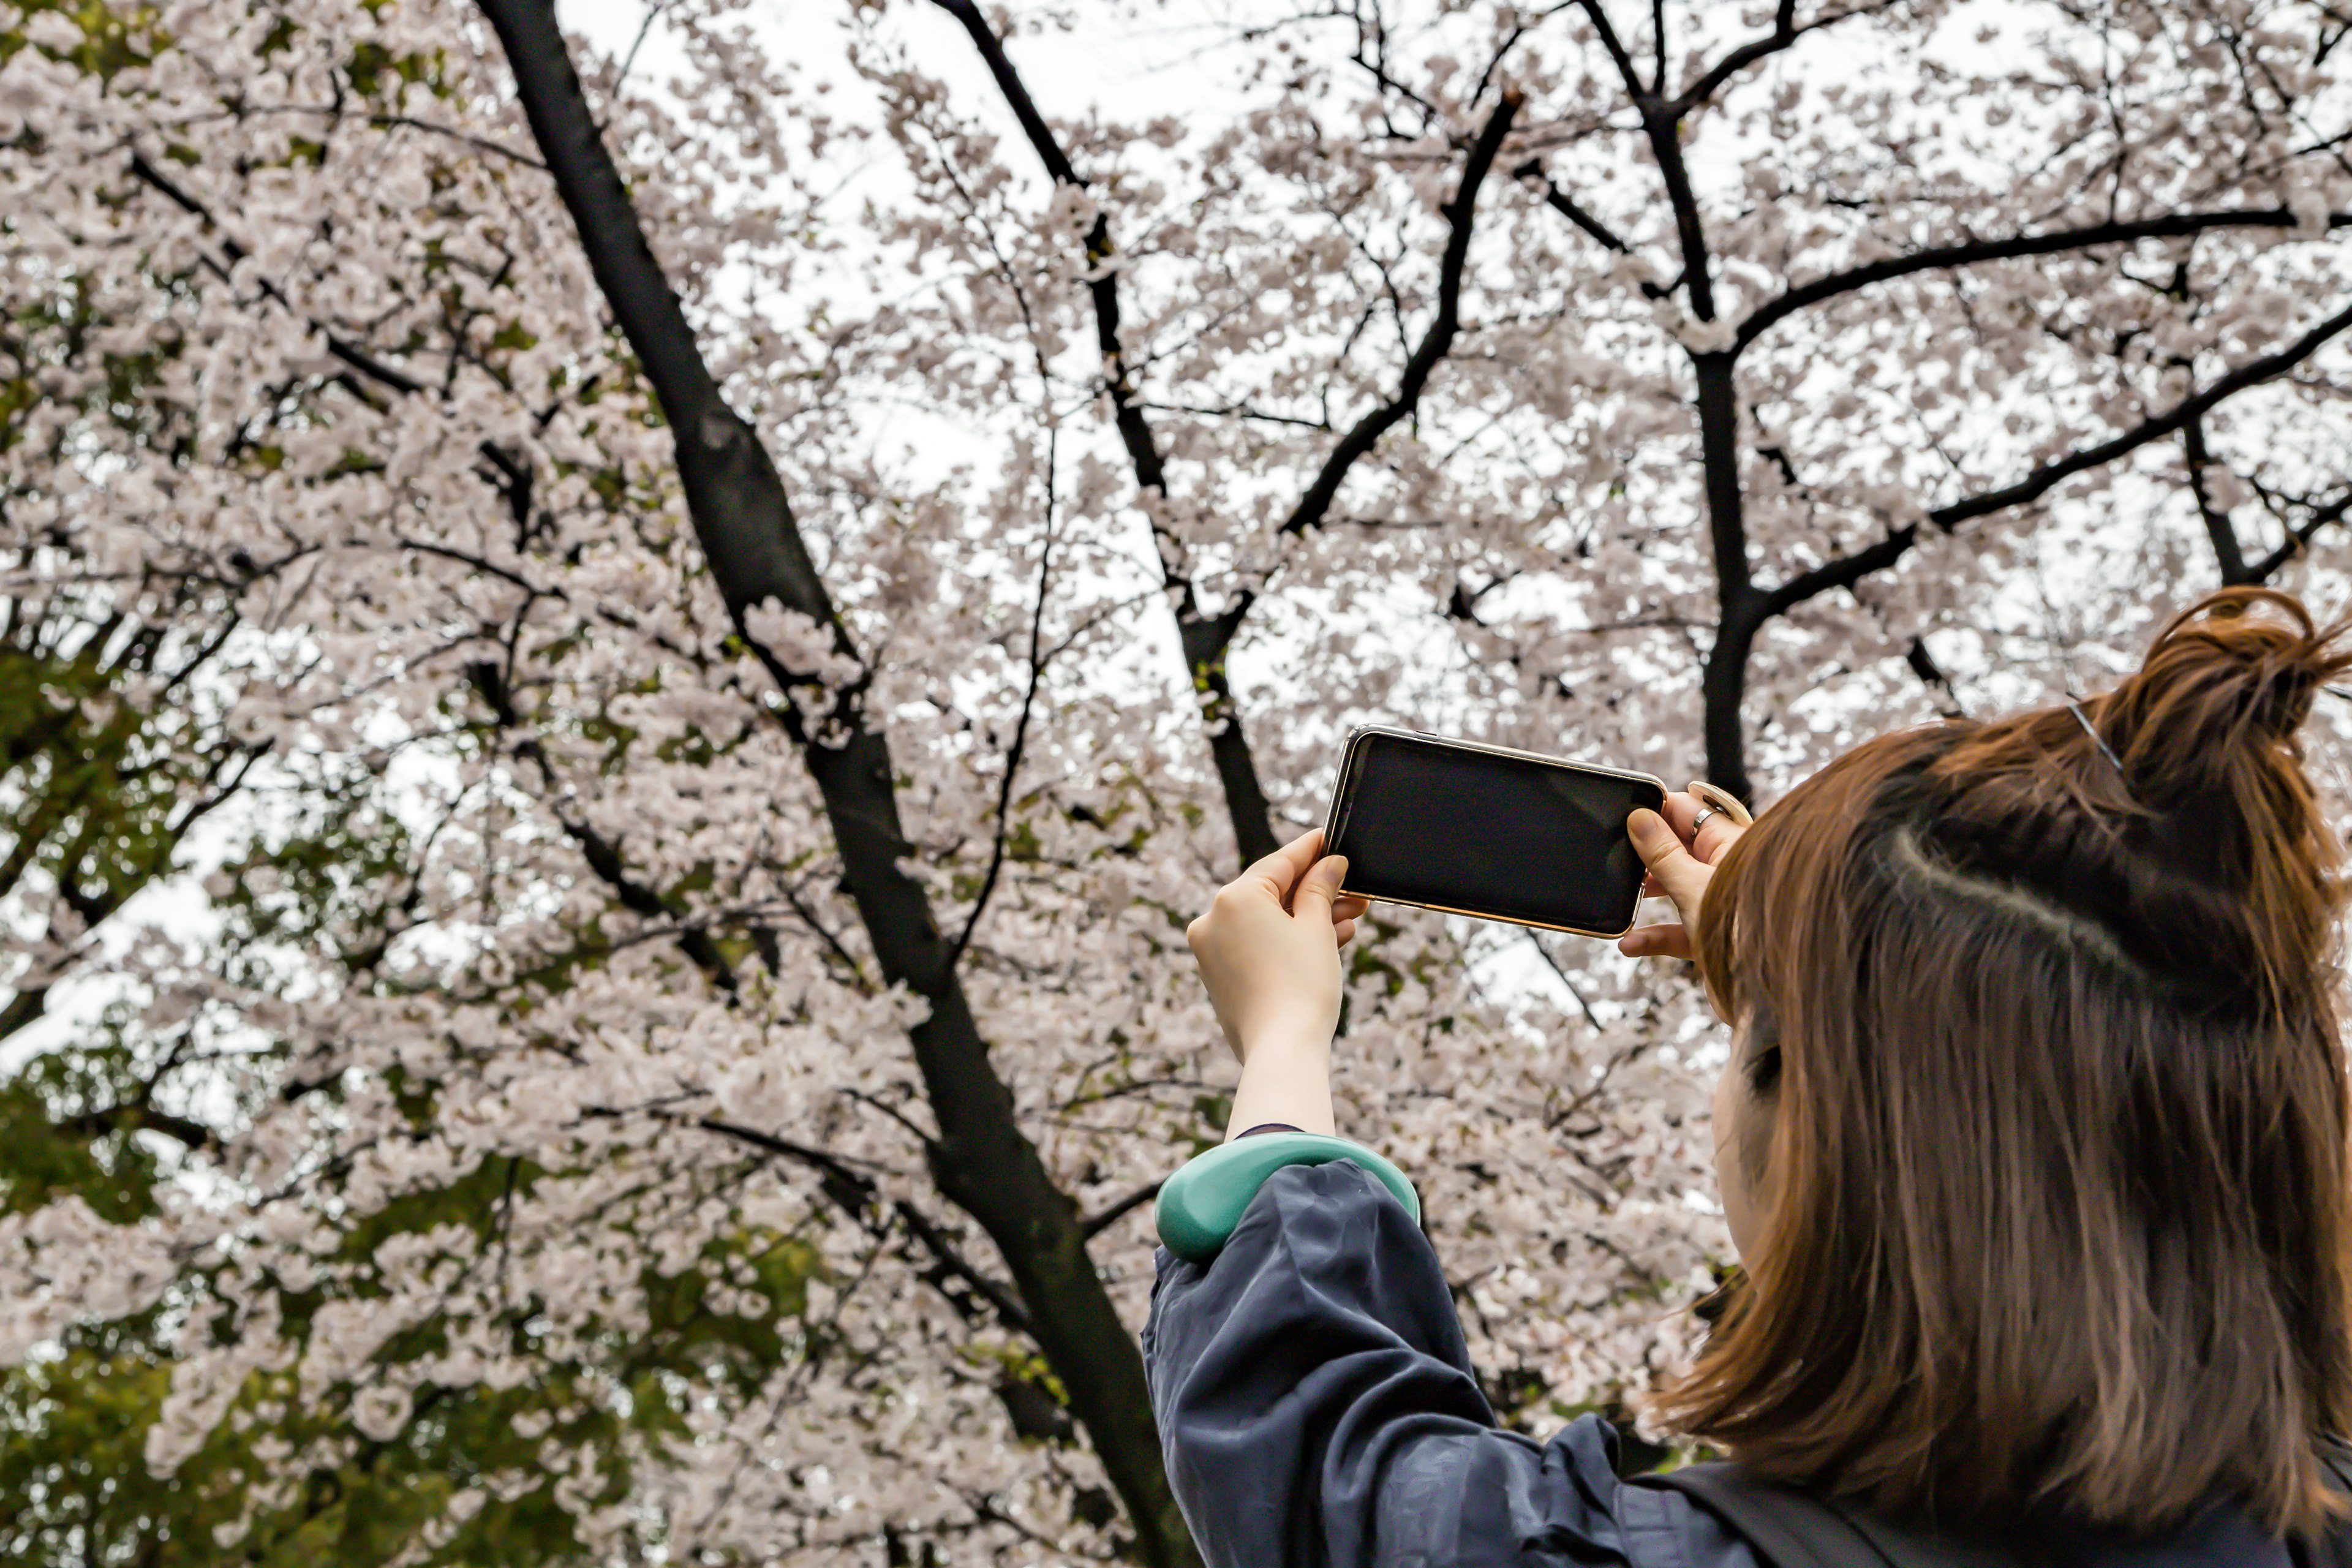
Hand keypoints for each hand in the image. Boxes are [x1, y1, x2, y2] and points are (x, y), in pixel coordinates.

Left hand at [1187, 828, 1369, 1062]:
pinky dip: (1287, 941)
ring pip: (1267, 921)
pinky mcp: (1218, 976)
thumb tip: (1329, 865)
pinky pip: (1256, 945)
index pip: (1279, 862)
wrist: (1283, 1051)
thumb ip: (1321, 889)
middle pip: (1273, 893)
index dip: (1311, 850)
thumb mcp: (1317, 928)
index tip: (1330, 840)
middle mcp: (1213, 920)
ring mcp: (1211, 950)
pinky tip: (1326, 941)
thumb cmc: (1302, 987)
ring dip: (1308, 919)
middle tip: (1354, 890)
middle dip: (1317, 892)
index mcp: (1233, 898)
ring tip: (1350, 919)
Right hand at [1618, 783, 1748, 961]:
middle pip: (1679, 847)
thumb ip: (1663, 853)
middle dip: (1648, 852)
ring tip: (1623, 894)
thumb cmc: (1743, 932)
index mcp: (1729, 844)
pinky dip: (1653, 934)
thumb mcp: (1692, 886)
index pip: (1689, 811)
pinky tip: (1631, 942)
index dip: (1657, 809)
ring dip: (1649, 892)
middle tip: (1618, 855)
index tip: (1625, 814)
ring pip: (1676, 886)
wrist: (1767, 992)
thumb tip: (1639, 818)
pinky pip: (1676, 929)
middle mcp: (1724, 869)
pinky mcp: (1711, 935)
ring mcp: (1717, 902)